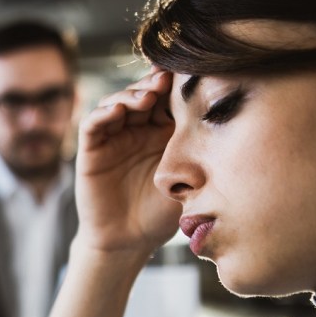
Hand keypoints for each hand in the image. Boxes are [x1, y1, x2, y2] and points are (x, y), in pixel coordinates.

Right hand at [74, 68, 179, 255]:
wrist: (129, 242)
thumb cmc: (161, 215)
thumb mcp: (187, 181)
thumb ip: (197, 153)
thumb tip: (224, 120)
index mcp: (163, 134)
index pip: (167, 100)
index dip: (174, 85)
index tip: (189, 74)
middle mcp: (137, 131)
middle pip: (142, 94)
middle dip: (153, 85)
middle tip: (166, 81)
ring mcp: (112, 138)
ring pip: (116, 103)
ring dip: (130, 95)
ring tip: (147, 96)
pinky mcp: (91, 150)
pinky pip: (93, 125)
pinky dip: (103, 114)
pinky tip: (117, 111)